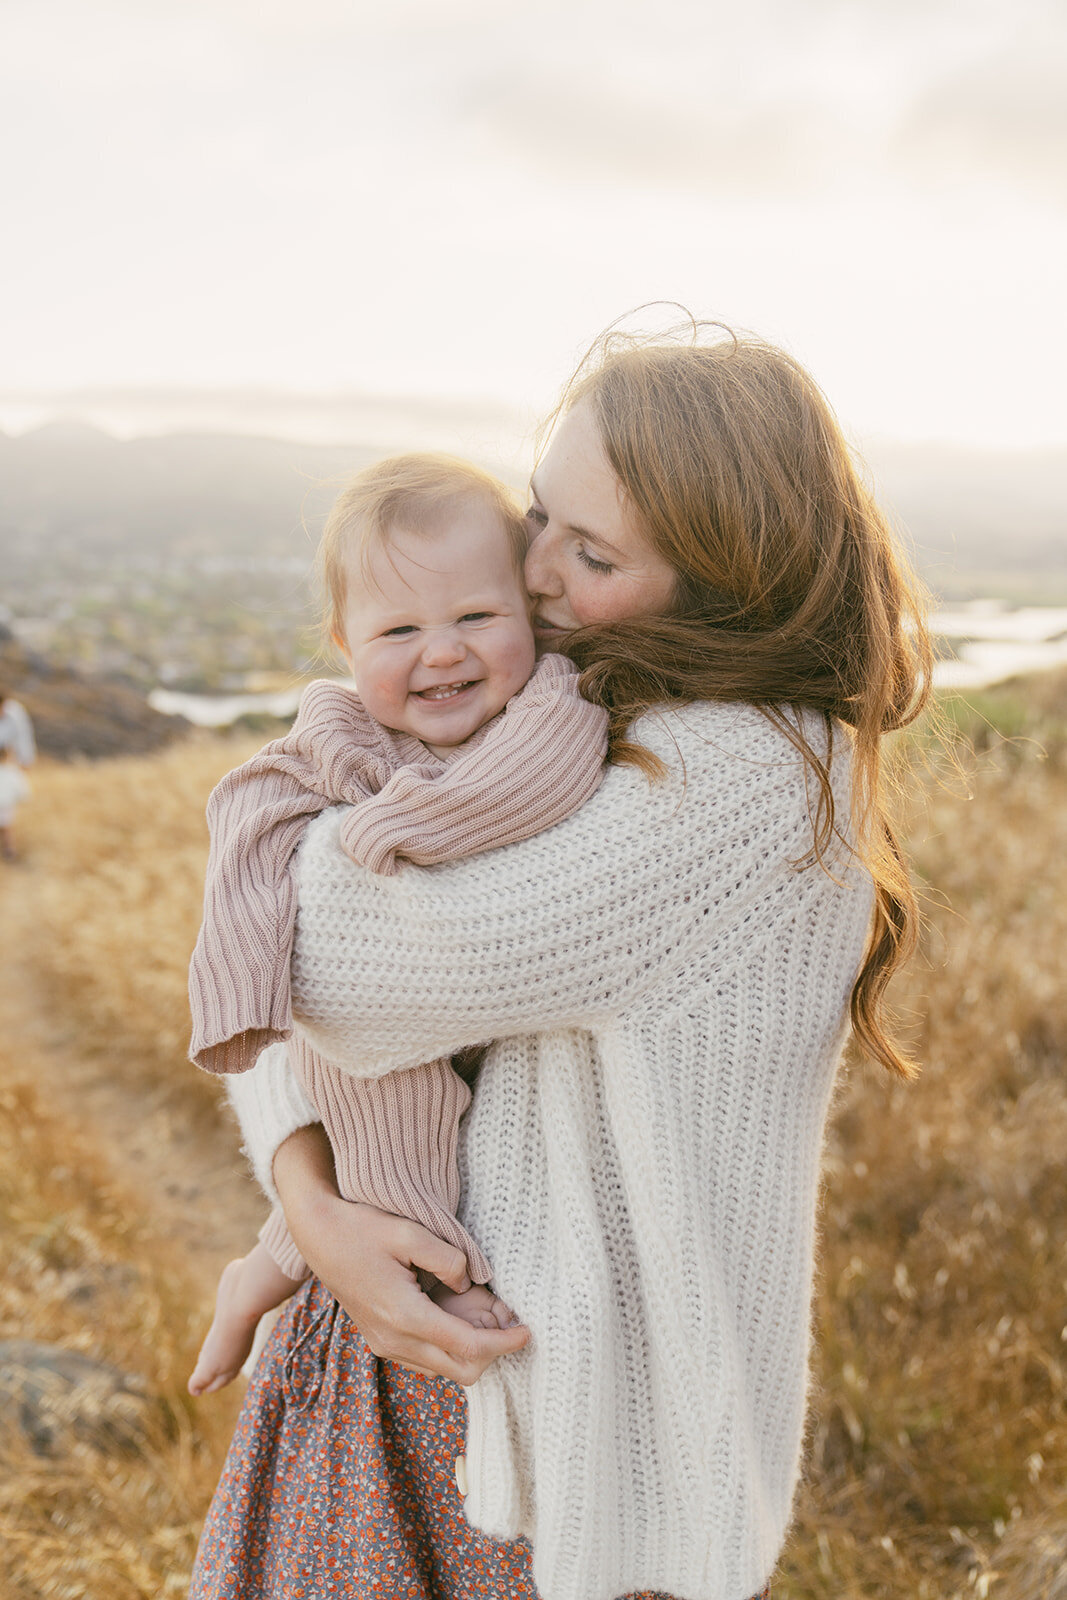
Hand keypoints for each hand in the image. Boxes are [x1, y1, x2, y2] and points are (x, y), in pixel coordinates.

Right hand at [273, 1126, 528, 1384]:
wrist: (318, 1236)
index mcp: (404, 1316)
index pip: (468, 1346)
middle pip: (460, 1371)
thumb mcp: (411, 1233)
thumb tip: (469, 1284)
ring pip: (444, 1370)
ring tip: (487, 1318)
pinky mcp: (380, 1340)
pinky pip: (426, 1361)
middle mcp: (393, 1341)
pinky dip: (450, 1349)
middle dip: (492, 1353)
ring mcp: (384, 1345)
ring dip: (471, 1352)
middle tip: (510, 1323)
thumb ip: (449, 1260)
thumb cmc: (362, 1229)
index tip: (528, 1331)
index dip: (504, 1343)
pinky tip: (459, 1318)